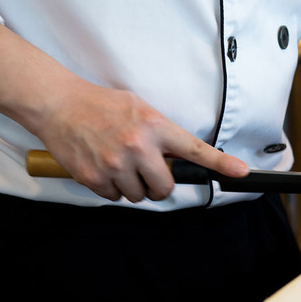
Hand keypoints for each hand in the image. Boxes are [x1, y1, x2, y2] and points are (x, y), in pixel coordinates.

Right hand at [0, 23, 246, 201]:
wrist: (59, 104)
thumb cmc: (101, 105)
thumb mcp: (139, 108)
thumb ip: (160, 132)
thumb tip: (178, 156)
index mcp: (154, 126)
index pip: (194, 149)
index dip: (220, 164)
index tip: (242, 173)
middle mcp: (138, 146)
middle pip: (165, 188)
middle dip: (158, 184)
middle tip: (145, 169)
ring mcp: (116, 164)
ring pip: (139, 196)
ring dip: (132, 186)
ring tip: (117, 161)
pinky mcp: (95, 178)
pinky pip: (115, 198)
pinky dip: (111, 188)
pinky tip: (102, 167)